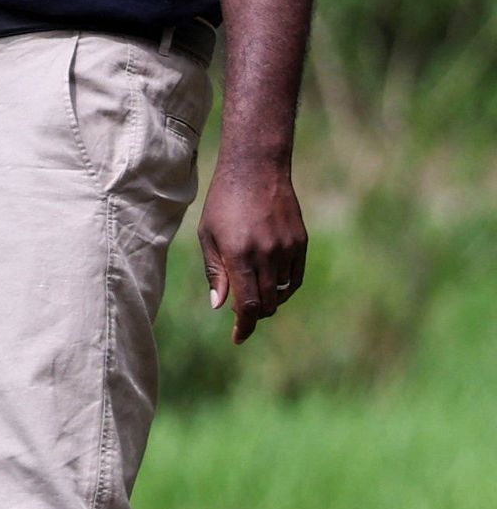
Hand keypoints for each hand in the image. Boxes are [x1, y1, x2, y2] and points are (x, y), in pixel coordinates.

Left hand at [198, 149, 309, 344]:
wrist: (257, 170)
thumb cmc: (223, 203)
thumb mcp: (208, 236)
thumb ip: (216, 272)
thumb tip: (221, 306)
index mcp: (239, 255)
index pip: (247, 305)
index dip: (244, 326)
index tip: (238, 338)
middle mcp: (267, 255)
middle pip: (266, 303)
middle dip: (253, 315)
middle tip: (241, 313)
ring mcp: (287, 248)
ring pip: (282, 292)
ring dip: (269, 301)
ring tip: (254, 295)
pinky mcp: (300, 242)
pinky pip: (296, 277)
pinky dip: (284, 288)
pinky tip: (272, 285)